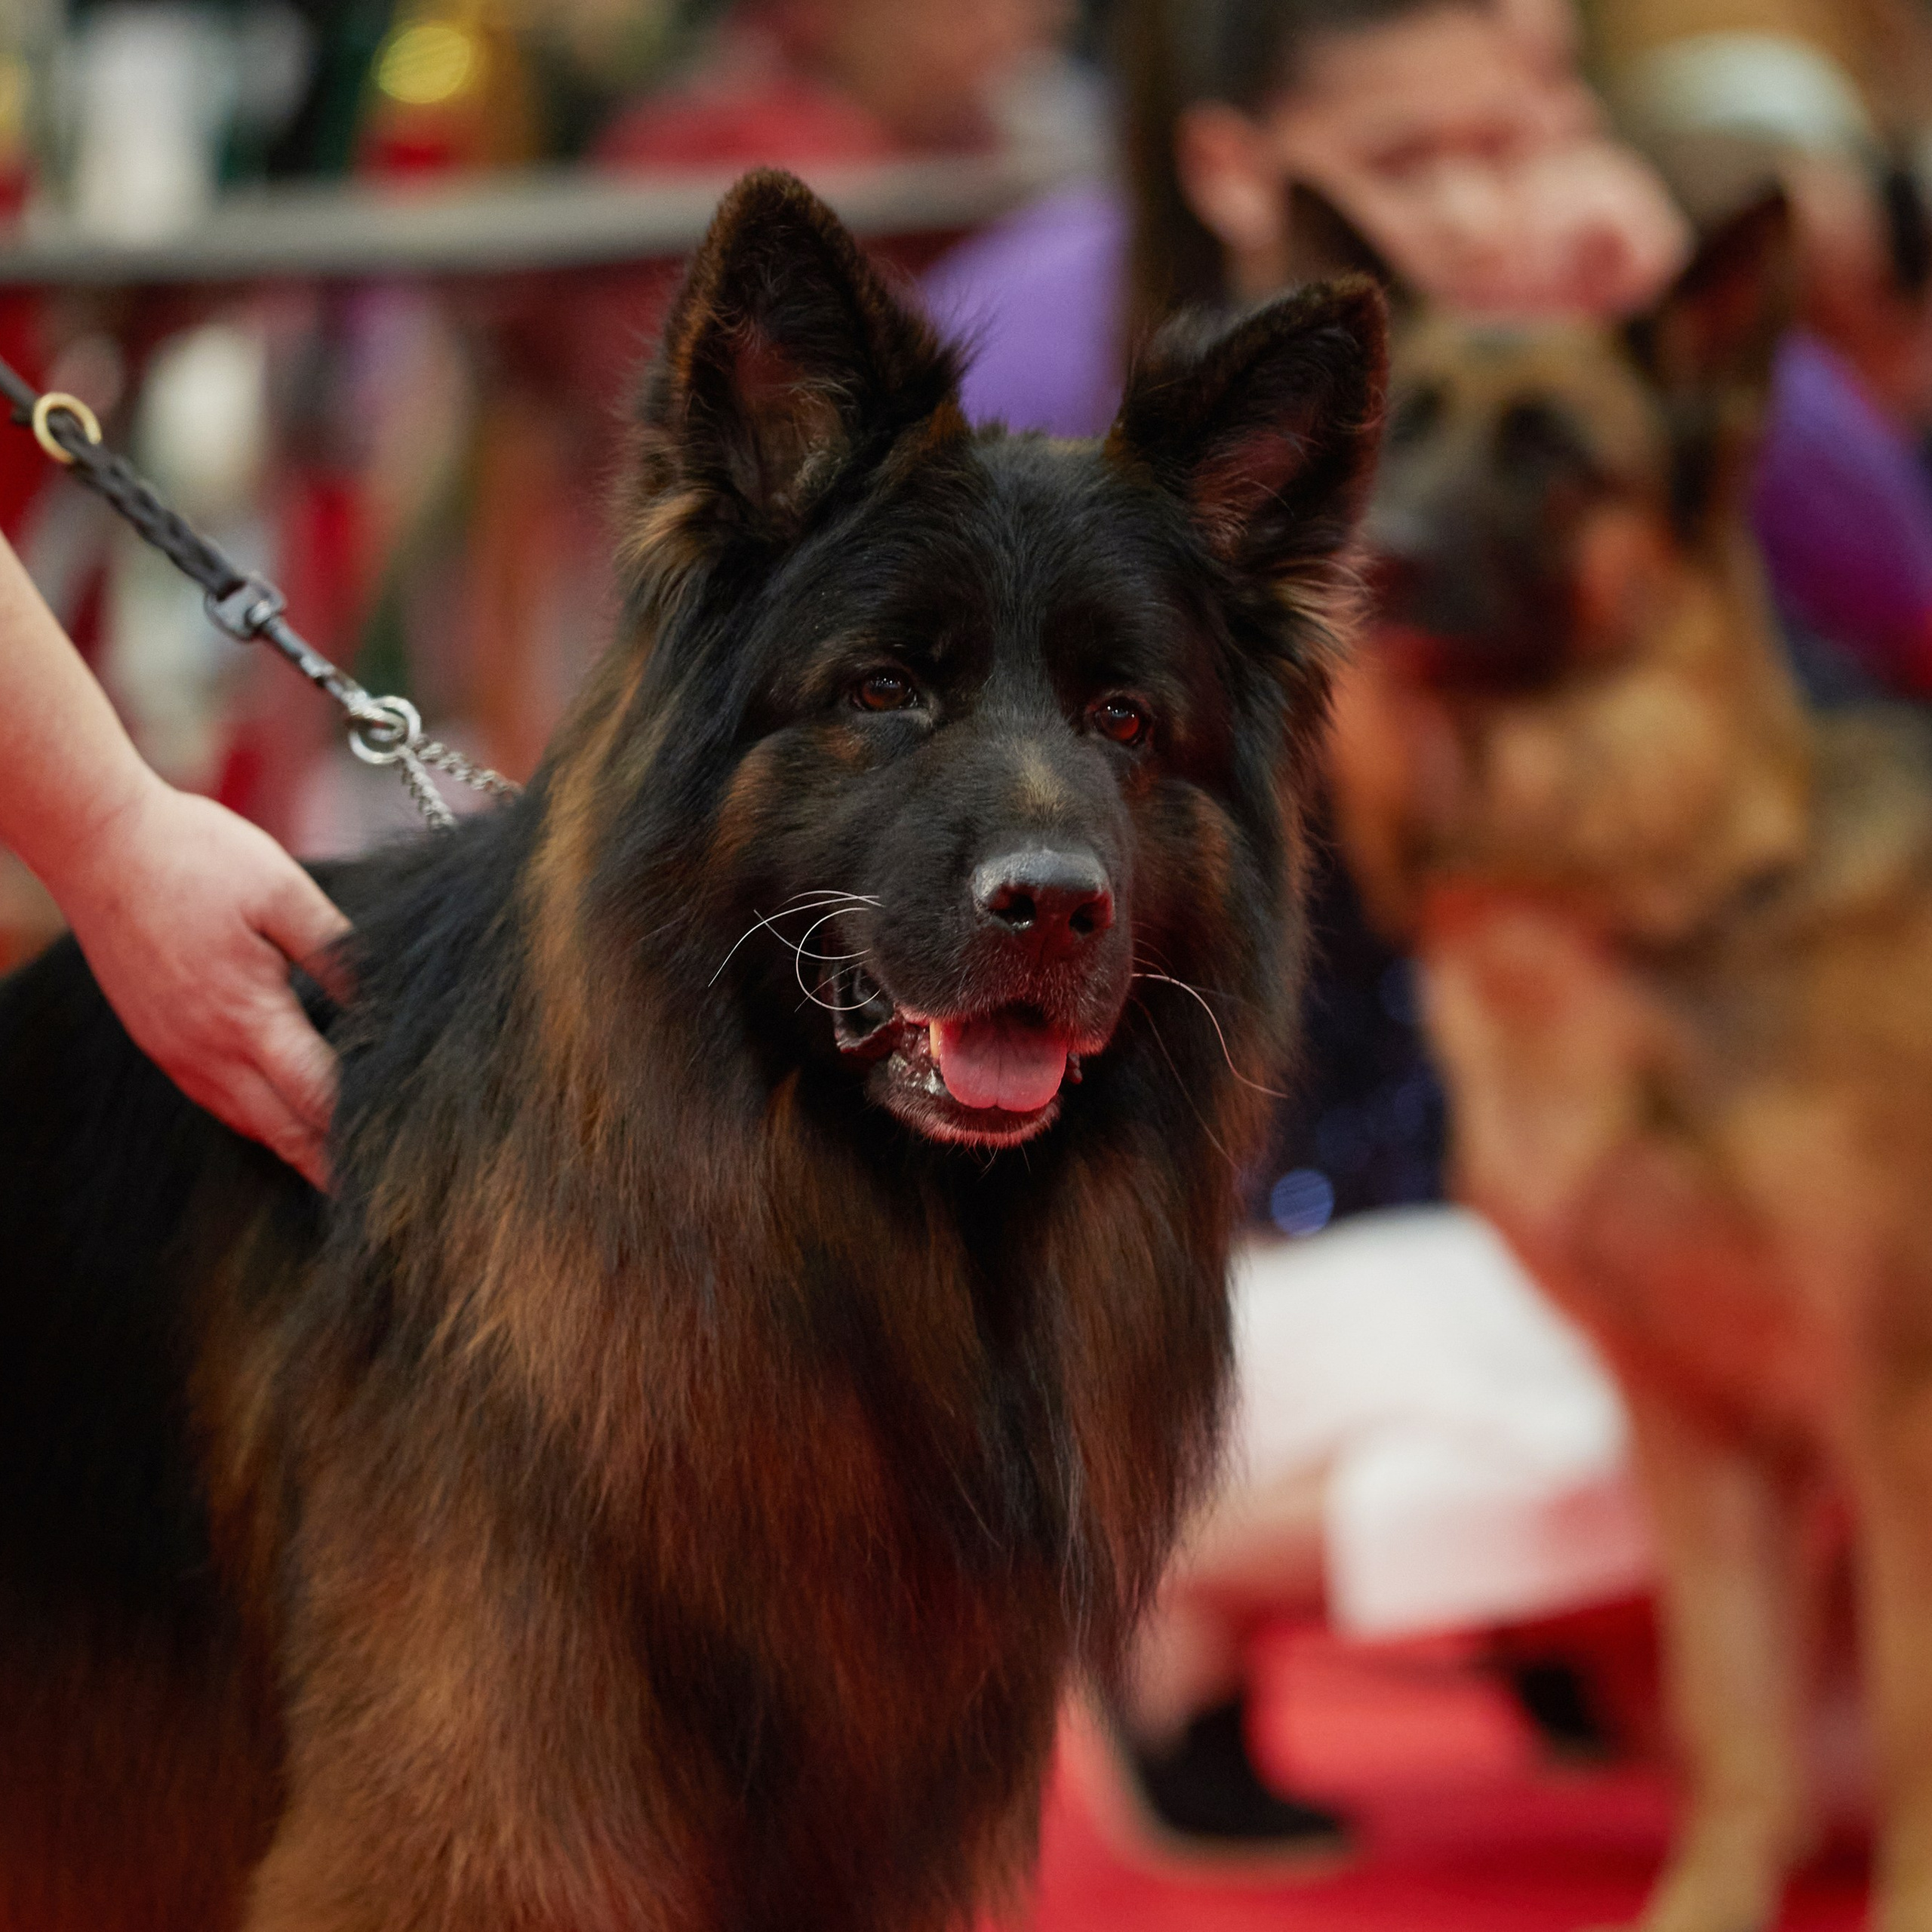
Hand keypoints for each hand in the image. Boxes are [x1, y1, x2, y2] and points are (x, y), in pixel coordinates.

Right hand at [55, 782, 350, 1189]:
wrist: (99, 840)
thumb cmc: (196, 856)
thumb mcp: (285, 893)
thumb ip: (338, 953)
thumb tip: (386, 1002)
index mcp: (245, 1016)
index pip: (318, 1099)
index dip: (363, 1133)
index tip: (407, 1160)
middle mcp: (205, 1050)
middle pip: (284, 1132)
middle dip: (333, 1167)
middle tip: (384, 1200)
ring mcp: (176, 1050)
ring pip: (248, 1124)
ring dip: (296, 1151)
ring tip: (342, 1178)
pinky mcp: (159, 1040)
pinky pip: (216, 1101)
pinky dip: (257, 1123)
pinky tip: (284, 1126)